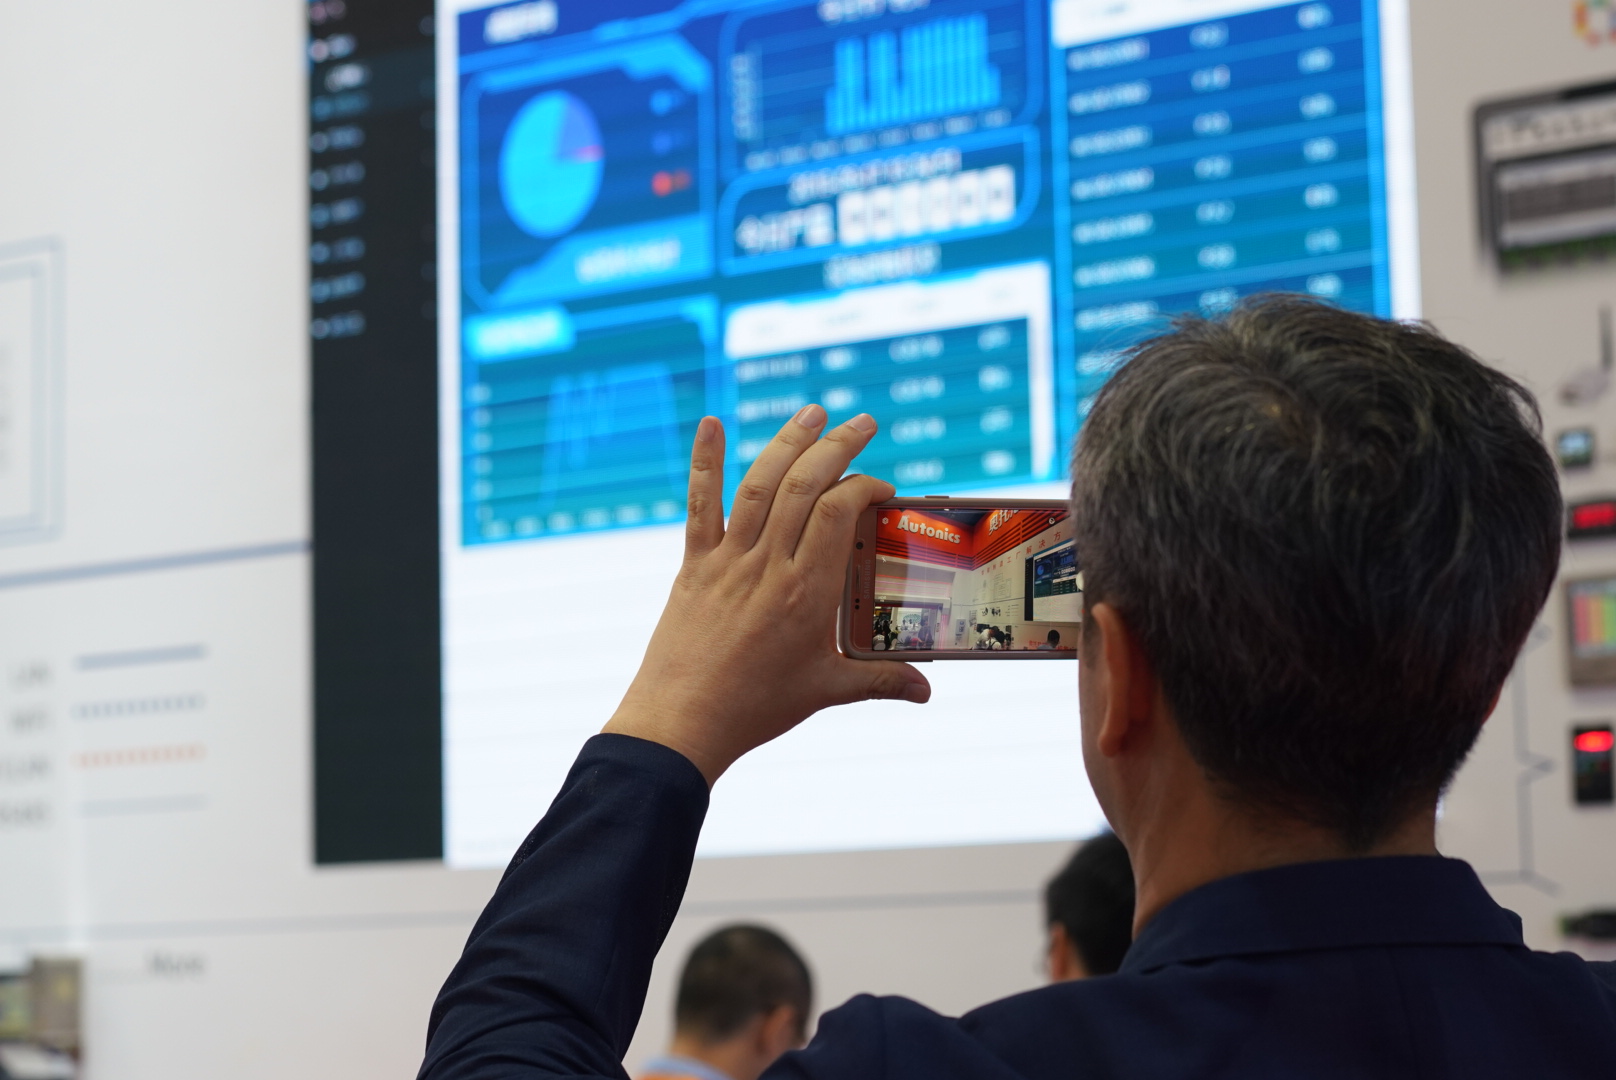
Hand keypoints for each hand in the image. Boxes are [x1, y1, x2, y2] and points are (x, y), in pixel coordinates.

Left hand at [602, 405, 931, 784]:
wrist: (682, 723)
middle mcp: (769, 566)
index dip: (865, 488)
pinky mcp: (694, 565)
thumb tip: (926, 691)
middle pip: (805, 486)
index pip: (841, 514)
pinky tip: (710, 423)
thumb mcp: (825, 690)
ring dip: (788, 442)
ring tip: (813, 412)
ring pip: (760, 485)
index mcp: (808, 593)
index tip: (881, 488)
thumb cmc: (756, 708)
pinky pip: (700, 505)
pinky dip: (705, 462)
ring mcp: (728, 561)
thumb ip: (879, 681)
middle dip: (837, 446)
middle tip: (863, 422)